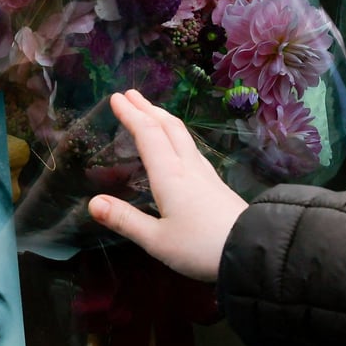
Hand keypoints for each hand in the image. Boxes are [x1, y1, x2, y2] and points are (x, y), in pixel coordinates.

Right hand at [87, 90, 247, 282]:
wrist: (253, 250)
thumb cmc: (201, 248)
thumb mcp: (156, 240)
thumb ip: (124, 220)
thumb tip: (93, 203)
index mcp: (170, 176)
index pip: (148, 135)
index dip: (131, 115)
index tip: (116, 98)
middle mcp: (188, 168)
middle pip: (169, 127)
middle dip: (148, 108)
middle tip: (131, 94)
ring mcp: (205, 175)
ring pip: (183, 136)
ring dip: (163, 119)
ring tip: (151, 113)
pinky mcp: (215, 185)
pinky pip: (191, 149)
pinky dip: (176, 136)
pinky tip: (178, 146)